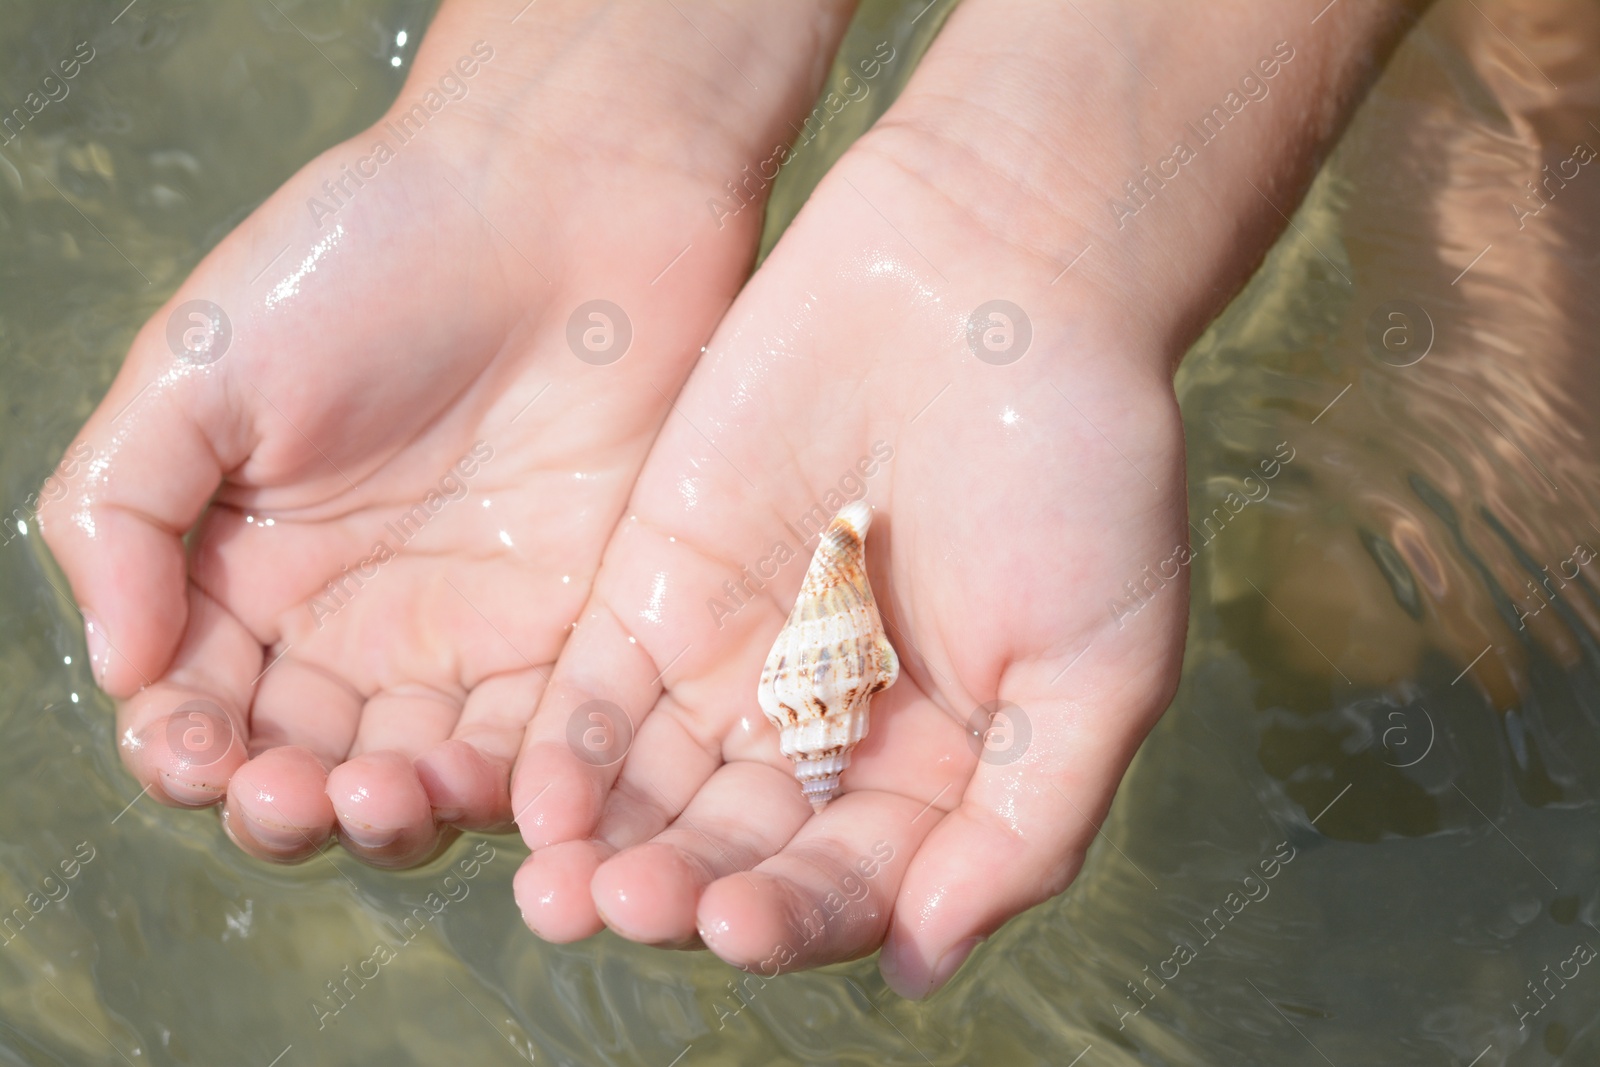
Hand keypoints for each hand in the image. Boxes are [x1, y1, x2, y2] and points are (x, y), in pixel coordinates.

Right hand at [38, 0, 852, 865]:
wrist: (560, 198)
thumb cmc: (366, 257)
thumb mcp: (196, 367)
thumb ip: (122, 514)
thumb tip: (118, 671)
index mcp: (253, 573)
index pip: (203, 707)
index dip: (187, 749)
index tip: (195, 746)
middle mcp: (362, 623)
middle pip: (313, 767)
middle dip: (290, 804)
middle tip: (296, 790)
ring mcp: (478, 633)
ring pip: (427, 777)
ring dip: (397, 814)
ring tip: (390, 789)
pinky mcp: (583, 628)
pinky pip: (544, 744)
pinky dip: (517, 789)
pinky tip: (496, 788)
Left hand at [510, 0, 1422, 993]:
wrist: (996, 276)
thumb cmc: (1082, 468)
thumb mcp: (1101, 664)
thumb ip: (1022, 822)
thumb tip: (918, 964)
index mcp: (933, 766)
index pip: (849, 881)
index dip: (798, 918)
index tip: (742, 927)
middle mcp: (827, 729)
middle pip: (737, 848)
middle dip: (681, 891)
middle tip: (626, 912)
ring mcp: (738, 655)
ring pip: (655, 788)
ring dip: (607, 846)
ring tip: (561, 889)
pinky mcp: (659, 580)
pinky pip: (599, 689)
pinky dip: (571, 747)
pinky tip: (543, 794)